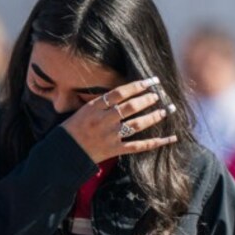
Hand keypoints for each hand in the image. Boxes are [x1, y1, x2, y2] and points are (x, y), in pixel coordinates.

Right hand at [61, 77, 177, 162]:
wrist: (64, 152)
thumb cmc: (73, 129)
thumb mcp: (83, 110)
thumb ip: (102, 102)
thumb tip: (124, 92)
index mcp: (94, 107)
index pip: (119, 93)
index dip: (137, 86)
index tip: (151, 81)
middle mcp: (104, 120)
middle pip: (131, 107)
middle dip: (148, 99)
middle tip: (159, 95)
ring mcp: (111, 136)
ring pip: (137, 124)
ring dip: (154, 117)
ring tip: (166, 110)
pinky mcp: (115, 150)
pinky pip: (139, 146)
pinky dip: (156, 142)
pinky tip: (170, 138)